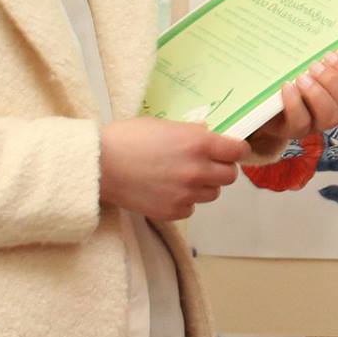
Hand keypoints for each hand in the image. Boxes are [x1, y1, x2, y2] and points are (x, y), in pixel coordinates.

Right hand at [99, 117, 248, 220]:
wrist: (99, 165)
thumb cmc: (127, 138)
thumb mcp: (164, 125)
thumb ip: (192, 132)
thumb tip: (210, 135)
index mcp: (199, 143)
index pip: (238, 151)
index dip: (235, 150)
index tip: (230, 151)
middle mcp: (198, 170)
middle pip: (230, 177)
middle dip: (221, 170)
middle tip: (205, 165)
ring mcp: (187, 193)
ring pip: (212, 194)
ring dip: (203, 186)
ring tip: (181, 178)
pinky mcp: (173, 211)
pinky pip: (191, 207)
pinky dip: (184, 200)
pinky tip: (166, 190)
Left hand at [243, 52, 337, 162]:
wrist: (261, 93)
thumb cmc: (293, 70)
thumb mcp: (314, 53)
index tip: (332, 55)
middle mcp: (334, 107)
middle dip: (334, 82)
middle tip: (315, 65)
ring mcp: (315, 121)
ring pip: (331, 117)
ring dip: (318, 95)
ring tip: (301, 78)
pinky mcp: (293, 130)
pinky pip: (301, 123)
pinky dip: (295, 104)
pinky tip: (286, 87)